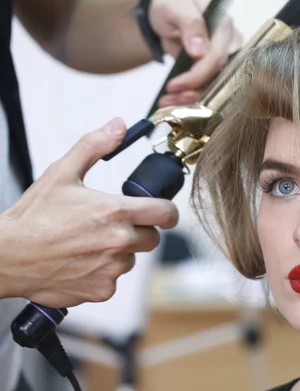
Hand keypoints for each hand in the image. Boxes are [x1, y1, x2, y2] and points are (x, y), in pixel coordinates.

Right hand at [0, 118, 178, 307]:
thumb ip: (94, 146)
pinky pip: (113, 279)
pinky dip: (102, 273)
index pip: (166, 213)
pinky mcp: (102, 290)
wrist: (7, 256)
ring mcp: (112, 268)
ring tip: (88, 244)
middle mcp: (120, 241)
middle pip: (152, 238)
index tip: (162, 213)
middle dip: (139, 231)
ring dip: (118, 252)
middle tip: (111, 226)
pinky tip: (80, 262)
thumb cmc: (33, 216)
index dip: (167, 212)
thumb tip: (117, 126)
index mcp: (116, 212)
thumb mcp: (62, 172)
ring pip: (131, 259)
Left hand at [148, 0, 242, 106]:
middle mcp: (229, 46)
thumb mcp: (176, 9)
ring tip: (167, 102)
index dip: (198, 74)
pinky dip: (188, 98)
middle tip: (171, 99)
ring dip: (190, 99)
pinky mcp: (213, 72)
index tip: (175, 85)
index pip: (218, 57)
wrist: (166, 16)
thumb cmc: (172, 7)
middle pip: (219, 77)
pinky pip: (206, 89)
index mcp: (224, 28)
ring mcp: (222, 61)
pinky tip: (172, 101)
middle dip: (194, 92)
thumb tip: (200, 51)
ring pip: (214, 87)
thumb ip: (190, 25)